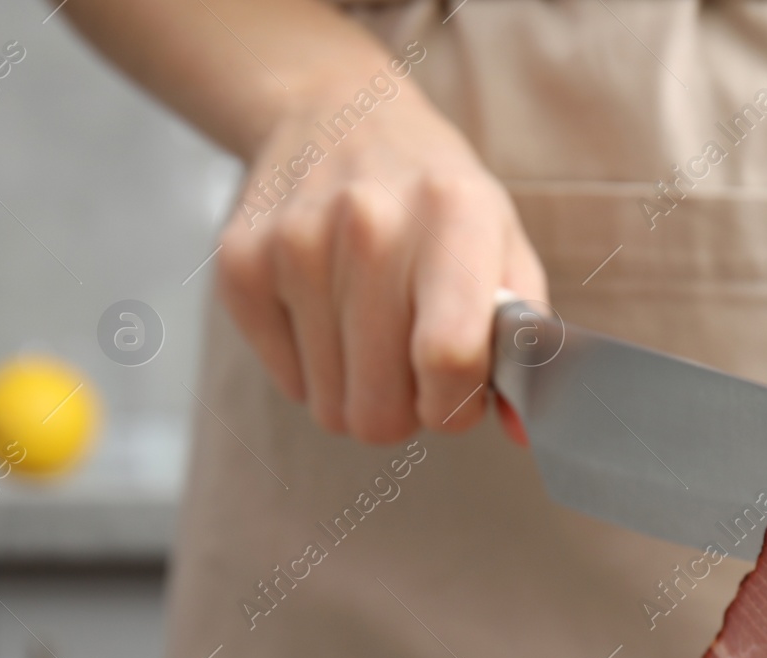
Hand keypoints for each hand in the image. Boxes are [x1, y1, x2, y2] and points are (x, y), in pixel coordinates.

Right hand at [217, 81, 544, 442]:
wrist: (337, 116)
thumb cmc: (438, 202)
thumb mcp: (504, 247)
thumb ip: (526, 343)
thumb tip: (526, 431)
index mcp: (454, 218)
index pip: (448, 356)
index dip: (455, 406)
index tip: (457, 399)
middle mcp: (368, 225)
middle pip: (381, 407)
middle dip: (407, 411)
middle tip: (414, 368)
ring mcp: (294, 243)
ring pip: (332, 408)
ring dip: (361, 390)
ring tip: (374, 331)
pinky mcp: (240, 264)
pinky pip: (289, 385)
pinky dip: (314, 370)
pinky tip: (330, 314)